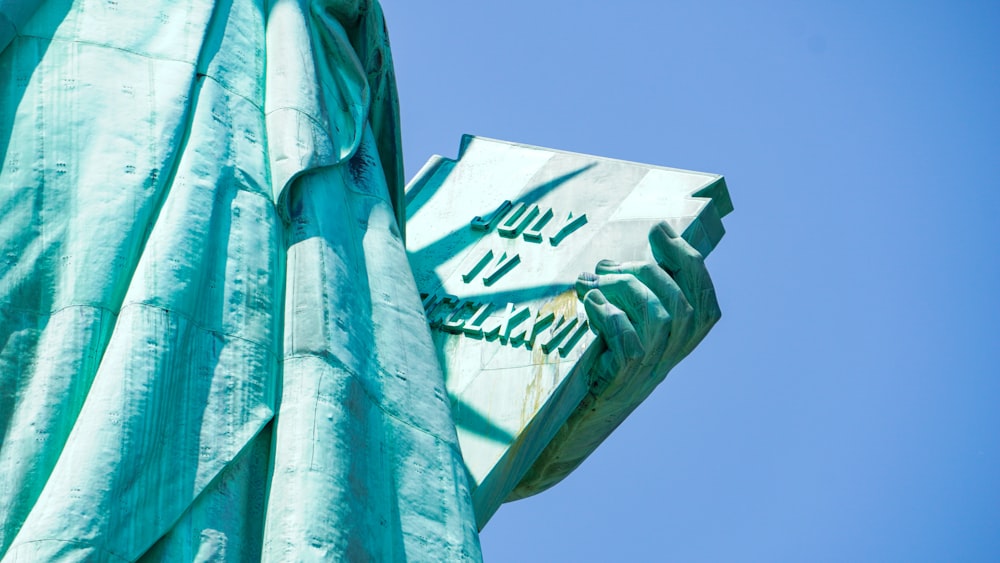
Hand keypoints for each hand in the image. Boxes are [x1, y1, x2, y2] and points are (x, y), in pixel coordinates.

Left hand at [576, 221, 720, 398]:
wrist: (592, 401)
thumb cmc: (615, 348)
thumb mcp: (638, 314)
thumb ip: (647, 284)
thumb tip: (641, 242)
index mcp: (688, 331)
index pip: (701, 290)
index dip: (683, 256)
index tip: (659, 230)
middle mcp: (676, 349)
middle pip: (678, 301)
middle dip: (643, 271)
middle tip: (606, 264)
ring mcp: (653, 364)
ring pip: (656, 317)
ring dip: (621, 288)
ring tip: (591, 281)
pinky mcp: (626, 374)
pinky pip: (627, 339)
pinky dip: (609, 314)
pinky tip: (590, 302)